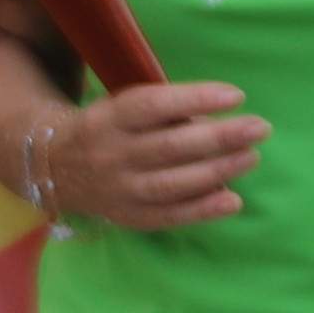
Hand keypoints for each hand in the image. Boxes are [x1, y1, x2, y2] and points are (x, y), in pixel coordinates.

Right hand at [24, 78, 266, 228]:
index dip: (195, 99)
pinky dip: (202, 210)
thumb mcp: (122, 107)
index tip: (236, 96)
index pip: (153, 106)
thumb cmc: (107, 129)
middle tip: (259, 128)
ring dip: (218, 170)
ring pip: (173, 183)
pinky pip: (168, 216)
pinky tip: (233, 200)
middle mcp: (111, 155)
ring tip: (251, 157)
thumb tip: (218, 122)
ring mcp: (118, 189)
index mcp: (109, 119)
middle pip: (170, 146)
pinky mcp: (127, 216)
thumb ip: (165, 111)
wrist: (54, 167)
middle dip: (221, 136)